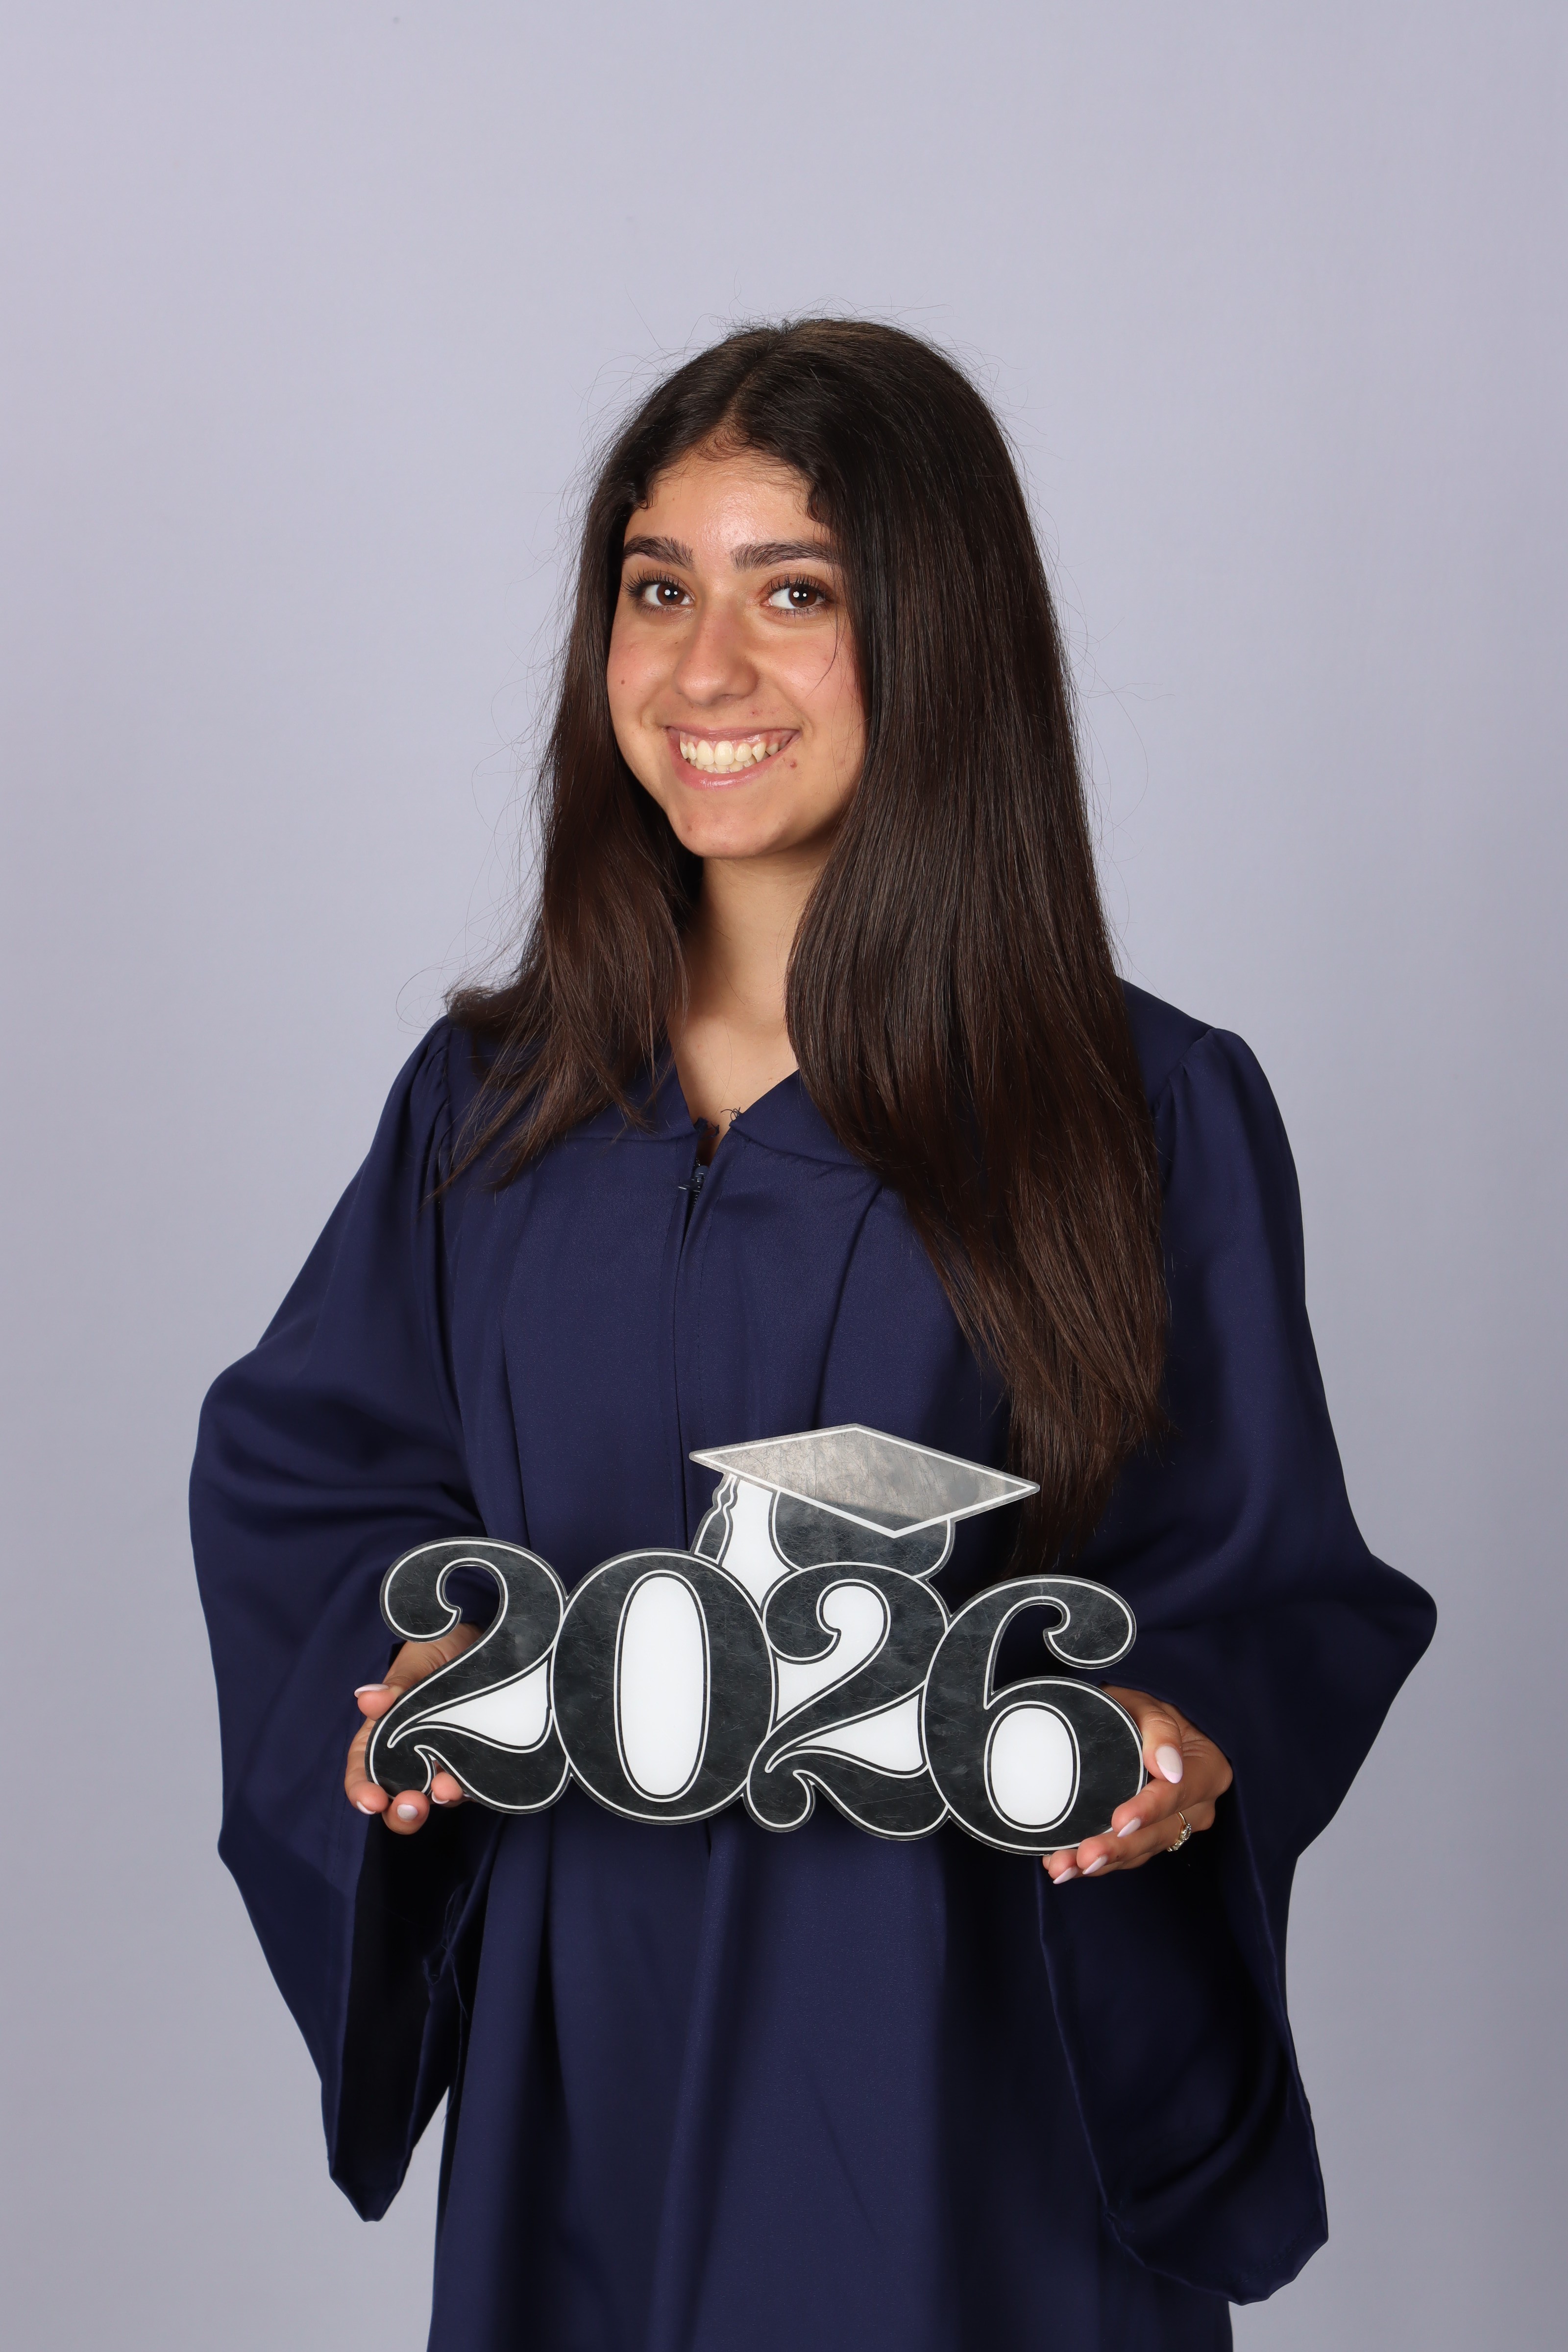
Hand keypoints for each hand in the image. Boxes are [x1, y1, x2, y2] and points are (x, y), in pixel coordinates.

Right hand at [344, 1624, 479, 1834]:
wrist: (484, 1637)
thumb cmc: (440, 1649)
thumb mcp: (417, 1663)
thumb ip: (396, 1686)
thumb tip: (367, 1699)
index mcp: (385, 1733)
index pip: (364, 1771)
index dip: (362, 1791)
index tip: (370, 1802)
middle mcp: (414, 1754)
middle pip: (399, 1798)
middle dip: (401, 1812)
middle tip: (410, 1807)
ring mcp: (447, 1760)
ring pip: (438, 1797)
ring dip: (440, 1800)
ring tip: (444, 1791)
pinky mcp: (479, 1760)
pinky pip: (475, 1783)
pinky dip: (471, 1787)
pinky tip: (470, 1781)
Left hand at [1043, 1686, 1231, 1884]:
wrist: (1133, 1719)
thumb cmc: (1142, 1707)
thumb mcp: (1150, 1704)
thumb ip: (1161, 1730)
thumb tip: (1167, 1768)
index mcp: (1207, 1770)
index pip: (1177, 1795)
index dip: (1148, 1811)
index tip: (1118, 1822)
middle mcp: (1196, 1807)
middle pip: (1157, 1834)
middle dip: (1118, 1849)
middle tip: (1084, 1857)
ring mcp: (1171, 1825)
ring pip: (1137, 1852)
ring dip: (1099, 1864)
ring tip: (1062, 1868)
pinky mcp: (1147, 1837)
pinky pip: (1123, 1856)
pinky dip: (1092, 1863)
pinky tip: (1061, 1865)